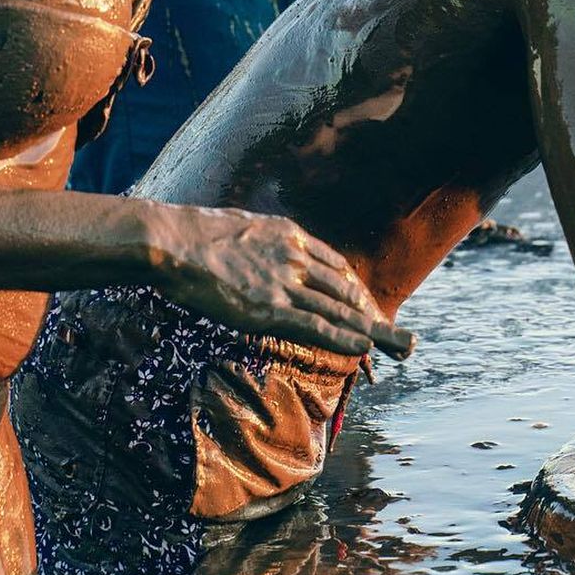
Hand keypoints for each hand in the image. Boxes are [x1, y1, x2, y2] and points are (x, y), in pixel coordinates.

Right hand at [153, 205, 414, 358]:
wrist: (176, 242)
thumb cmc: (196, 235)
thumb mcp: (241, 228)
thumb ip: (260, 243)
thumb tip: (258, 251)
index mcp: (289, 235)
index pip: (334, 266)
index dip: (354, 289)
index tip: (367, 306)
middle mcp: (295, 257)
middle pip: (344, 288)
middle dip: (372, 313)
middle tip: (398, 334)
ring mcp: (284, 282)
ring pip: (338, 309)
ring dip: (371, 329)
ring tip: (398, 345)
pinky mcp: (269, 307)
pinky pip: (315, 324)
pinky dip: (342, 337)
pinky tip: (364, 347)